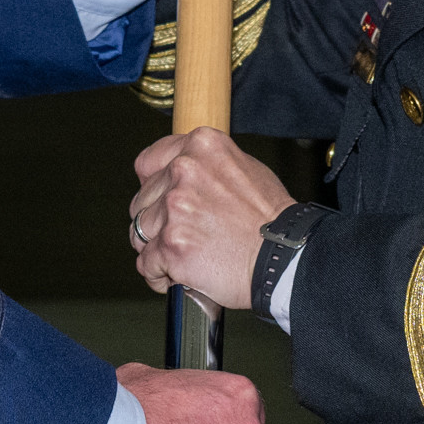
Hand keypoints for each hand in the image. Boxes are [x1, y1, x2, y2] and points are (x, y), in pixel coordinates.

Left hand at [129, 126, 292, 313]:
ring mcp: (175, 209)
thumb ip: (205, 166)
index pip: (147, 163)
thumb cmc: (271, 218)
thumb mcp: (244, 168)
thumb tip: (179, 173)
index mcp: (200, 147)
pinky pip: (146, 264)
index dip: (152, 186)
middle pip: (141, 200)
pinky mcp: (171, 245)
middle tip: (181, 234)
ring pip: (139, 232)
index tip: (159, 199)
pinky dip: (158, 274)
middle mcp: (184, 171)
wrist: (284, 256)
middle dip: (155, 221)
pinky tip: (177, 276)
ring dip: (156, 248)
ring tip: (182, 256)